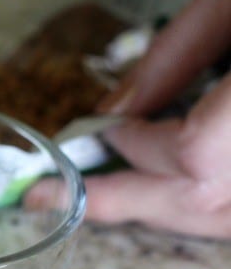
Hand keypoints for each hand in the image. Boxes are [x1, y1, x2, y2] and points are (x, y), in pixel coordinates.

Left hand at [29, 0, 230, 238]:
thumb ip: (172, 57)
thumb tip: (110, 115)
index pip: (195, 155)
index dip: (135, 149)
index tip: (97, 133)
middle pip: (211, 204)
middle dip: (130, 202)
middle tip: (55, 197)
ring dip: (172, 211)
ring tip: (112, 195)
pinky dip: (212, 205)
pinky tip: (174, 187)